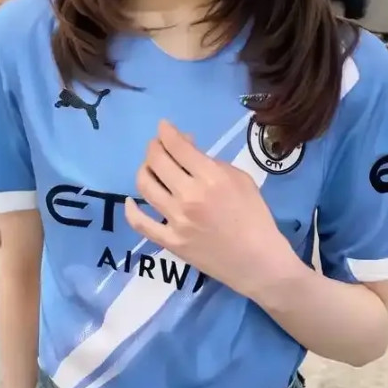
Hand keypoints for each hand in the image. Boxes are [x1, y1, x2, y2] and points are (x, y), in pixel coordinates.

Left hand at [125, 121, 295, 299]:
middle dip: (154, 146)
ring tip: (150, 167)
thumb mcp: (241, 179)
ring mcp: (176, 220)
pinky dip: (130, 209)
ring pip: (145, 185)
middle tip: (157, 145)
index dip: (166, 131)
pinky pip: (140, 223)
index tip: (163, 126)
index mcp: (210, 178)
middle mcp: (189, 196)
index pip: (177, 146)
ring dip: (144, 169)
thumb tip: (188, 150)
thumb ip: (213, 162)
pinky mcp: (170, 241)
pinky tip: (130, 201)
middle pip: (157, 161)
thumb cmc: (255, 217)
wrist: (258, 261)